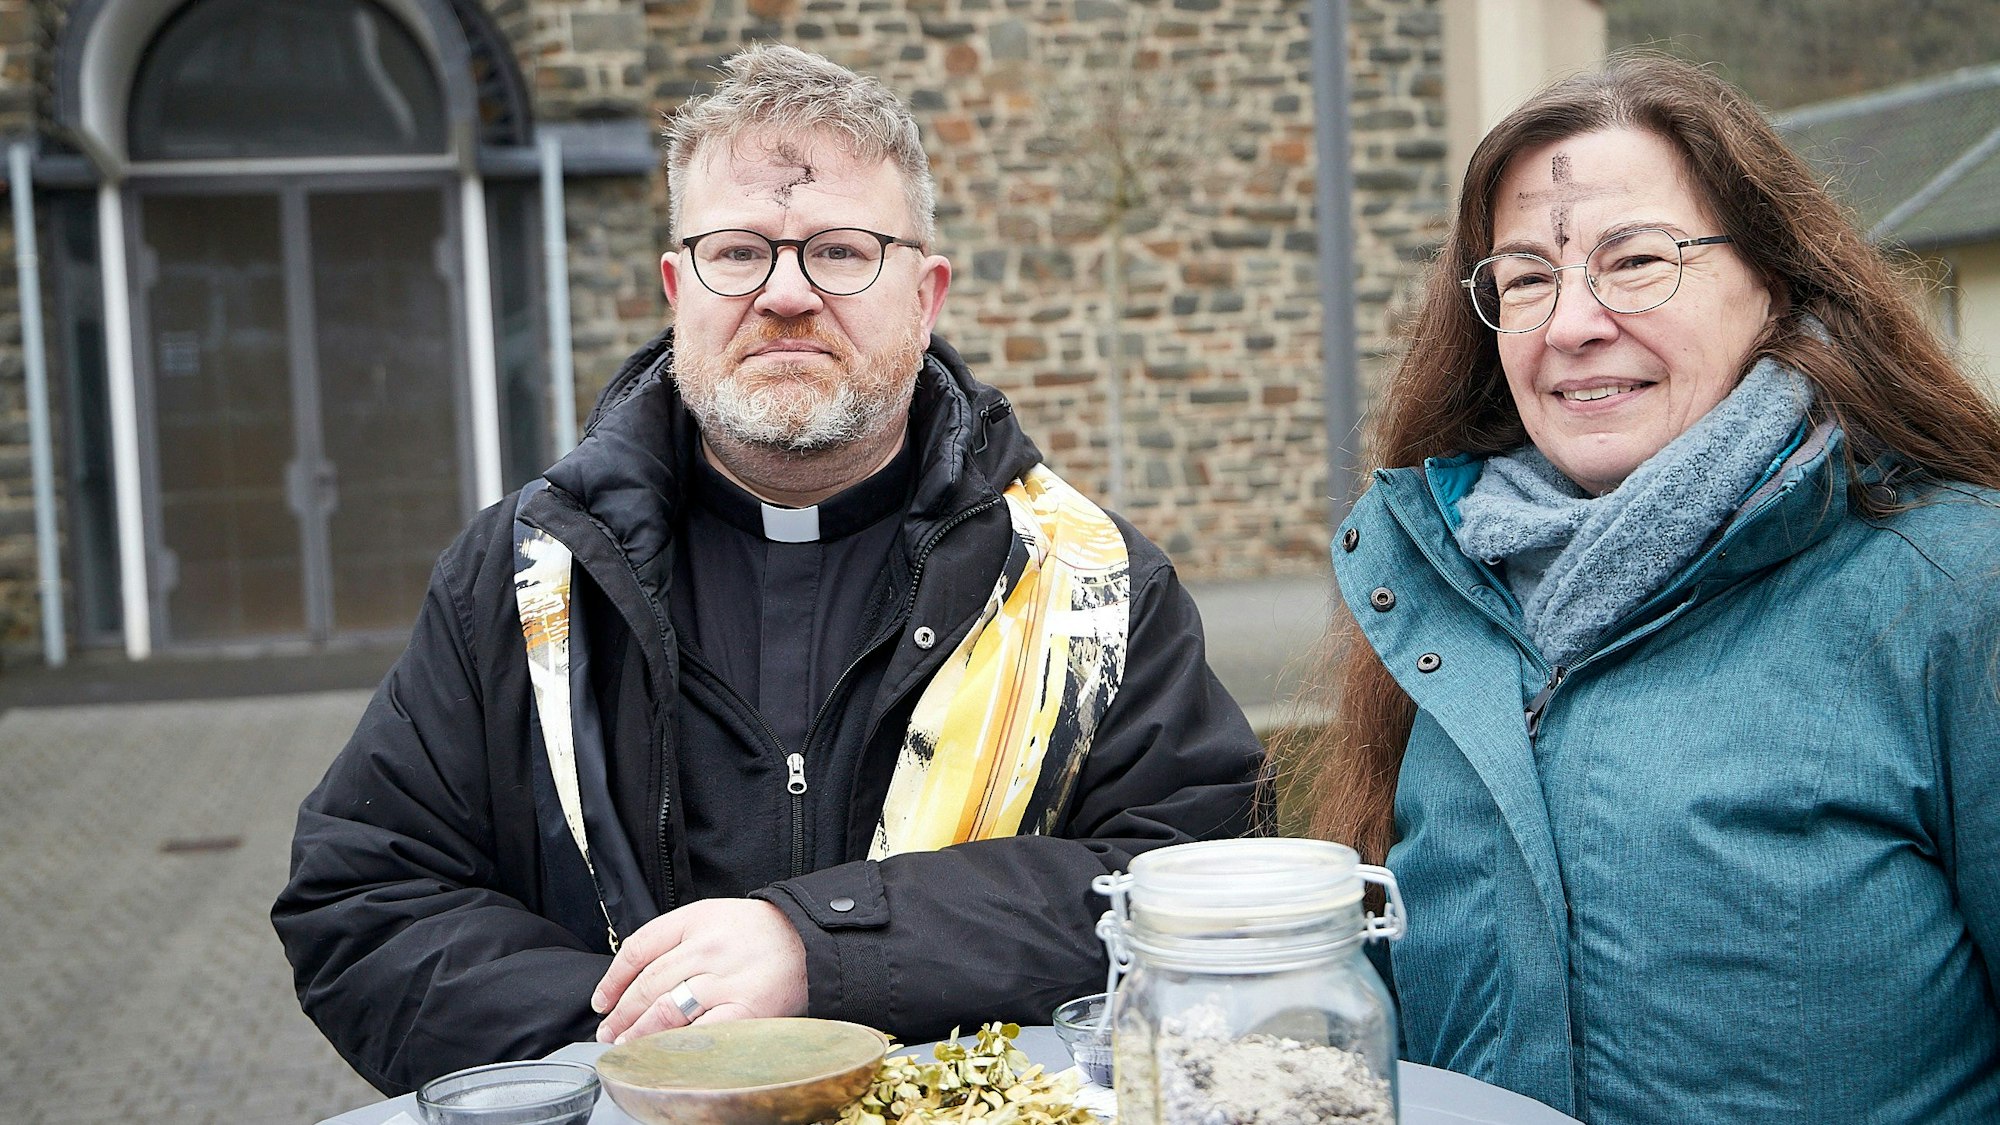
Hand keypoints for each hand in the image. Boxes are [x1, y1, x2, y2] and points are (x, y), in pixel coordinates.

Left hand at [591, 898, 807, 1043]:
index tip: (603, 1000)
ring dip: (638, 1032)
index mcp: (696, 919)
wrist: (810, 940)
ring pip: (665, 1010)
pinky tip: (661, 1053)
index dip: (613, 979)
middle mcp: (707, 947)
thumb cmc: (759, 933)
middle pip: (647, 984)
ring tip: (627, 1045)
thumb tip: (633, 978)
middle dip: (621, 1014)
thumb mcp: (713, 916)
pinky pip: (699, 1032)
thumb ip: (676, 939)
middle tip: (609, 1031)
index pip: (638, 948)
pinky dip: (674, 1046)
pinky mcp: (745, 1010)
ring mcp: (726, 979)